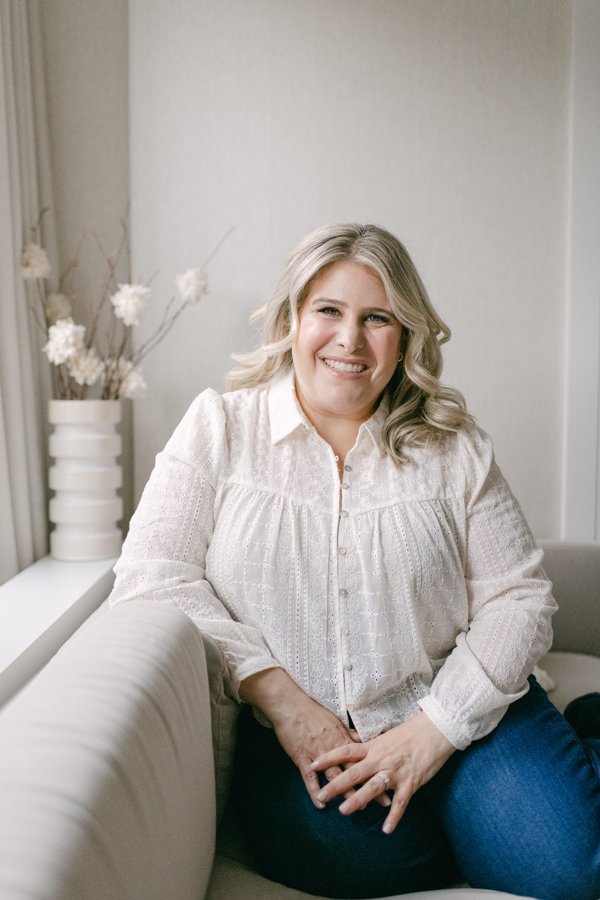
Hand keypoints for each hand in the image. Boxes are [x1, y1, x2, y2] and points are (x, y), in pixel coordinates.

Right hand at [239, 667, 390, 810]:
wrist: (291, 706)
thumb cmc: (313, 712)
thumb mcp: (335, 721)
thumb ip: (349, 734)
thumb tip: (364, 741)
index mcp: (342, 739)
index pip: (363, 759)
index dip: (377, 772)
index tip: (391, 782)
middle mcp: (333, 749)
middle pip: (354, 771)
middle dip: (369, 786)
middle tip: (384, 802)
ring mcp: (318, 755)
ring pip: (335, 776)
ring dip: (346, 793)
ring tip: (357, 807)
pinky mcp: (302, 758)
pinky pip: (309, 778)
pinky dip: (315, 791)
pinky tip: (321, 804)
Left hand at [310, 711, 454, 832]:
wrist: (434, 730)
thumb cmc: (410, 732)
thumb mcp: (385, 735)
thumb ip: (369, 743)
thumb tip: (353, 741)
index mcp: (373, 746)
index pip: (346, 751)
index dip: (329, 757)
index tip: (313, 764)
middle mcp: (381, 759)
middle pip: (354, 772)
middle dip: (336, 784)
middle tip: (321, 795)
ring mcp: (395, 771)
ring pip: (373, 787)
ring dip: (358, 800)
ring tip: (344, 811)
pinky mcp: (411, 782)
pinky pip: (400, 802)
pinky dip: (394, 816)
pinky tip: (386, 830)